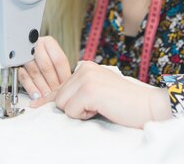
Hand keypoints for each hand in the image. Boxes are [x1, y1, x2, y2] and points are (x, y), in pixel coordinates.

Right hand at [19, 36, 71, 99]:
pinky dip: (31, 88)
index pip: (59, 60)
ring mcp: (24, 55)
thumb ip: (61, 69)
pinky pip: (23, 78)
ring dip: (42, 88)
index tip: (67, 87)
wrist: (26, 53)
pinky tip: (36, 95)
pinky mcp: (16, 64)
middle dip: (52, 84)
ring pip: (35, 73)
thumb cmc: (44, 57)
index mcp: (48, 43)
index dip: (63, 76)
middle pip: (46, 67)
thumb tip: (69, 84)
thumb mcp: (54, 59)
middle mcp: (36, 46)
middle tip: (57, 95)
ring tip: (47, 97)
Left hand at [32, 61, 171, 128]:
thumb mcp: (97, 93)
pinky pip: (72, 111)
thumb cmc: (124, 104)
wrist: (148, 106)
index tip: (35, 106)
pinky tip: (102, 109)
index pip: (59, 86)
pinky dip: (85, 116)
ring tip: (100, 107)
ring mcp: (86, 77)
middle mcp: (83, 68)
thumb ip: (77, 93)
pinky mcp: (89, 90)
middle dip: (73, 108)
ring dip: (79, 112)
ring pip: (63, 104)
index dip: (49, 100)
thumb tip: (48, 101)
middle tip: (97, 107)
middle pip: (58, 97)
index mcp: (85, 67)